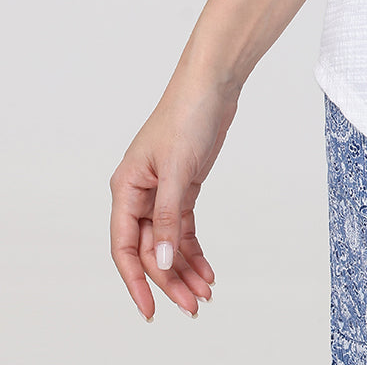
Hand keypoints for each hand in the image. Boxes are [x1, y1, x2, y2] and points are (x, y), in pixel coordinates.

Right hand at [109, 74, 239, 319]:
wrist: (213, 84)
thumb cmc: (187, 114)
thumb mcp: (177, 169)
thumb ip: (168, 217)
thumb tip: (161, 260)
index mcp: (126, 188)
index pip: (125, 246)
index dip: (136, 281)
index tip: (150, 308)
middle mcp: (140, 194)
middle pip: (150, 249)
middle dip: (169, 280)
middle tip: (191, 306)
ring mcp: (162, 192)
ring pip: (169, 243)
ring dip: (185, 269)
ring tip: (204, 294)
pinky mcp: (183, 188)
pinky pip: (184, 229)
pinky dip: (195, 250)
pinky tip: (207, 269)